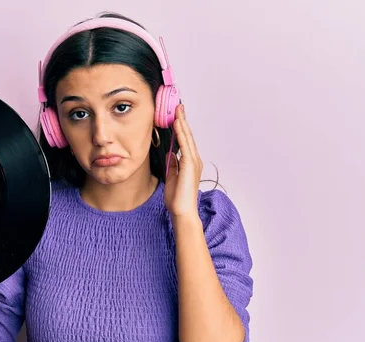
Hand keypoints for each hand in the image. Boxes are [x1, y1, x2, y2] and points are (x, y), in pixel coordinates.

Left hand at [164, 104, 202, 219]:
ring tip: (178, 110)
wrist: (182, 211)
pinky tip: (177, 124)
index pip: (184, 141)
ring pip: (187, 138)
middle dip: (182, 121)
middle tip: (178, 107)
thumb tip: (170, 153)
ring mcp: (193, 162)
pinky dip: (181, 133)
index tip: (176, 116)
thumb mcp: (172, 177)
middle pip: (187, 136)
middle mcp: (194, 160)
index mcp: (189, 163)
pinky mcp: (190, 165)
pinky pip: (185, 145)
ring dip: (182, 123)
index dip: (180, 128)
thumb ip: (172, 165)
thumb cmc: (178, 199)